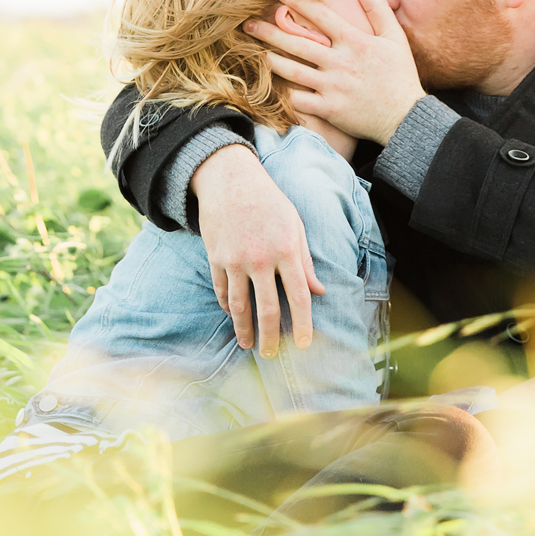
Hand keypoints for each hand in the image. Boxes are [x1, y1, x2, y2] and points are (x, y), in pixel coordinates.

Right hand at [189, 145, 324, 356]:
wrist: (229, 180)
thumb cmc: (269, 202)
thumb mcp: (294, 226)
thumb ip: (305, 261)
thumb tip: (319, 292)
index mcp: (286, 250)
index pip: (298, 296)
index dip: (302, 324)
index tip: (304, 345)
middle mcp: (260, 258)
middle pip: (266, 308)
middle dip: (270, 337)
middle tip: (272, 355)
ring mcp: (235, 259)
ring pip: (239, 305)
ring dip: (244, 329)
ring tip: (248, 345)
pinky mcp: (216, 257)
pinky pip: (222, 290)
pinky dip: (228, 306)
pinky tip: (234, 317)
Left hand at [246, 0, 424, 143]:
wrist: (406, 117)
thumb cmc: (400, 75)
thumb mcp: (395, 37)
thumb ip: (377, 8)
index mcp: (355, 41)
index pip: (320, 14)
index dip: (296, 0)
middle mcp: (340, 62)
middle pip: (296, 42)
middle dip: (269, 31)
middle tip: (247, 24)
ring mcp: (332, 87)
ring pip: (291, 70)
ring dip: (269, 60)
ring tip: (254, 52)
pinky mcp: (328, 109)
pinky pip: (298, 100)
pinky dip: (282, 93)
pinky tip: (268, 85)